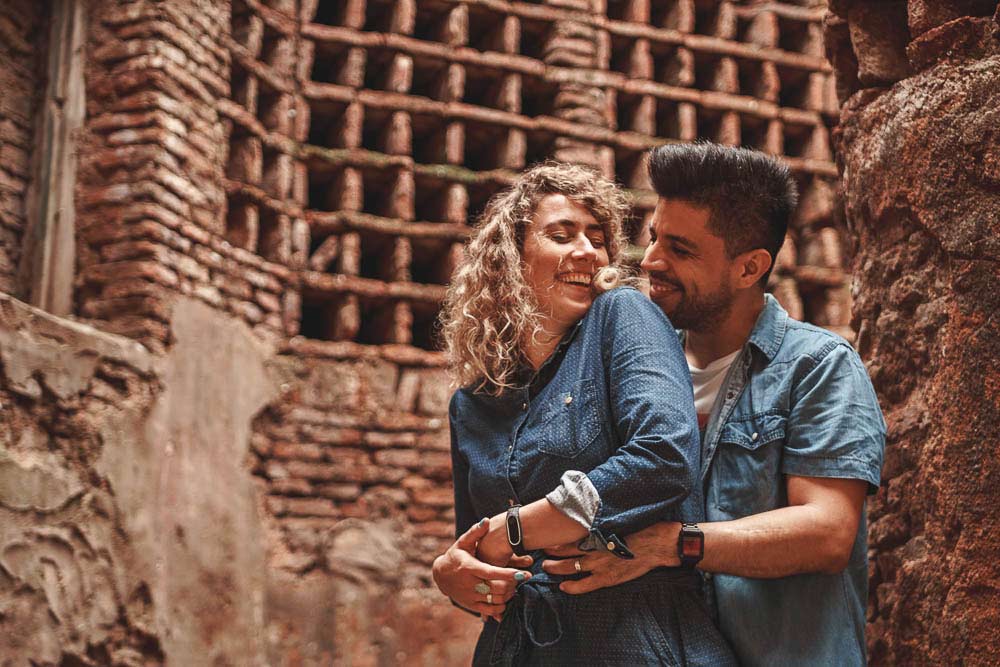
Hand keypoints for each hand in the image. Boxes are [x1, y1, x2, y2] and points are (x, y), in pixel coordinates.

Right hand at [433, 518, 532, 621]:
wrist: (441, 575)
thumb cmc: (455, 556)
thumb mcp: (463, 542)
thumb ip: (475, 532)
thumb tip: (486, 520)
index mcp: (469, 567)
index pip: (491, 572)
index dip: (507, 574)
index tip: (522, 574)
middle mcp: (469, 584)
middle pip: (496, 588)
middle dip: (512, 585)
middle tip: (522, 578)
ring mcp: (470, 596)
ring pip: (495, 600)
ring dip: (509, 595)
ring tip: (516, 586)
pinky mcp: (471, 605)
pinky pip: (490, 610)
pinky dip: (501, 607)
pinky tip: (506, 598)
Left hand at [541, 522, 679, 593]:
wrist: (656, 543)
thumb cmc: (639, 527)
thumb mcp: (616, 518)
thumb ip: (600, 519)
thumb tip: (588, 512)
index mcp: (595, 532)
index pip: (567, 534)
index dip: (554, 536)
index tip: (546, 536)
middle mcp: (593, 547)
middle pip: (563, 551)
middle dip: (550, 552)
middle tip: (541, 552)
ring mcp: (598, 564)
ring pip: (569, 567)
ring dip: (555, 568)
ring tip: (546, 567)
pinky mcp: (607, 578)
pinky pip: (584, 585)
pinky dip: (572, 587)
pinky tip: (563, 587)